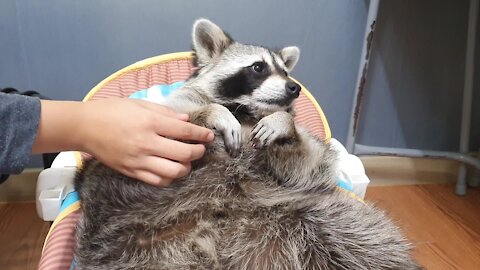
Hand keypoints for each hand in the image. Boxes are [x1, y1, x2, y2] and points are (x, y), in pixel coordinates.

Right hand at [80, 99, 213, 185]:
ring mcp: (139, 160)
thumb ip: (165, 112)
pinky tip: (172, 170)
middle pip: (184, 153)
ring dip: (186, 167)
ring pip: (173, 172)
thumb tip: (186, 120)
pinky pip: (157, 181)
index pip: (184, 130)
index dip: (201, 134)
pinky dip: (169, 178)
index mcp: (150, 122)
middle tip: (201, 149)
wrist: (84, 127)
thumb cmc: (112, 110)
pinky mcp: (131, 172)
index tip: (209, 135)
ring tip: (187, 161)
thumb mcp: (139, 104)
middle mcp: (147, 143)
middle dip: (198, 152)